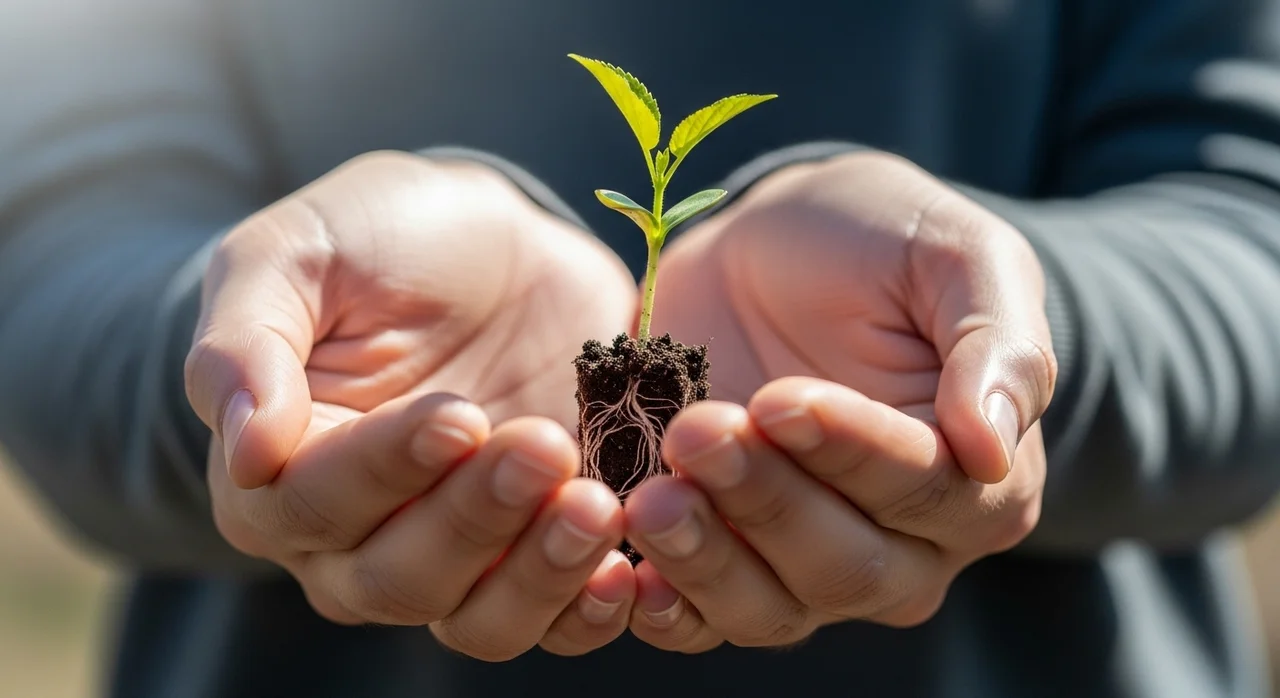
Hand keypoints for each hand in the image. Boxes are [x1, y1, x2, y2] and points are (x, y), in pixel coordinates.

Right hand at [184, 152, 638, 659]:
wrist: (494, 246)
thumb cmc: (379, 238)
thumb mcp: (297, 252)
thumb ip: (246, 341)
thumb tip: (245, 447)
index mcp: (279, 471)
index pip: (313, 504)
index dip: (387, 471)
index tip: (459, 415)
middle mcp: (356, 540)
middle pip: (399, 578)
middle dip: (476, 520)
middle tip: (542, 447)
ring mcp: (456, 555)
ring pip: (478, 620)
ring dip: (539, 575)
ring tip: (597, 505)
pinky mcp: (536, 552)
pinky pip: (555, 622)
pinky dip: (590, 610)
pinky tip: (630, 572)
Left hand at [624, 151, 1056, 649]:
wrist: (773, 245)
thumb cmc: (879, 241)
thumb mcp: (957, 253)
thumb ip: (997, 342)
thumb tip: (992, 448)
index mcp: (979, 479)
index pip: (926, 492)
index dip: (852, 455)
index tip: (781, 400)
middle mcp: (905, 547)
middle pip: (846, 565)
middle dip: (767, 503)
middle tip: (697, 433)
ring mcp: (808, 566)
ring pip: (770, 608)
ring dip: (705, 560)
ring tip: (650, 497)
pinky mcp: (726, 560)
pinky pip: (700, 621)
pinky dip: (664, 608)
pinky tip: (625, 572)